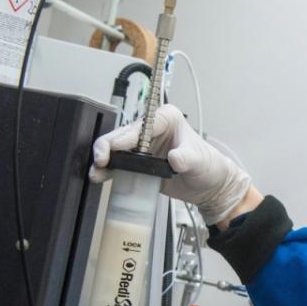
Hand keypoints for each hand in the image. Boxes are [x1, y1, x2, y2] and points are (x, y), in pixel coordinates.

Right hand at [91, 104, 252, 223]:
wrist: (209, 186)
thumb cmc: (209, 166)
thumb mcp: (200, 161)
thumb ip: (187, 158)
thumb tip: (175, 158)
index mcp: (166, 119)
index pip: (141, 125)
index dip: (125, 137)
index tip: (115, 148)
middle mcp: (151, 130)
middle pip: (122, 134)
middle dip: (107, 147)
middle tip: (100, 161)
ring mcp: (142, 147)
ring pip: (115, 149)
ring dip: (104, 160)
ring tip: (96, 172)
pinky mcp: (138, 163)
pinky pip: (118, 164)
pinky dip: (108, 170)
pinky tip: (101, 176)